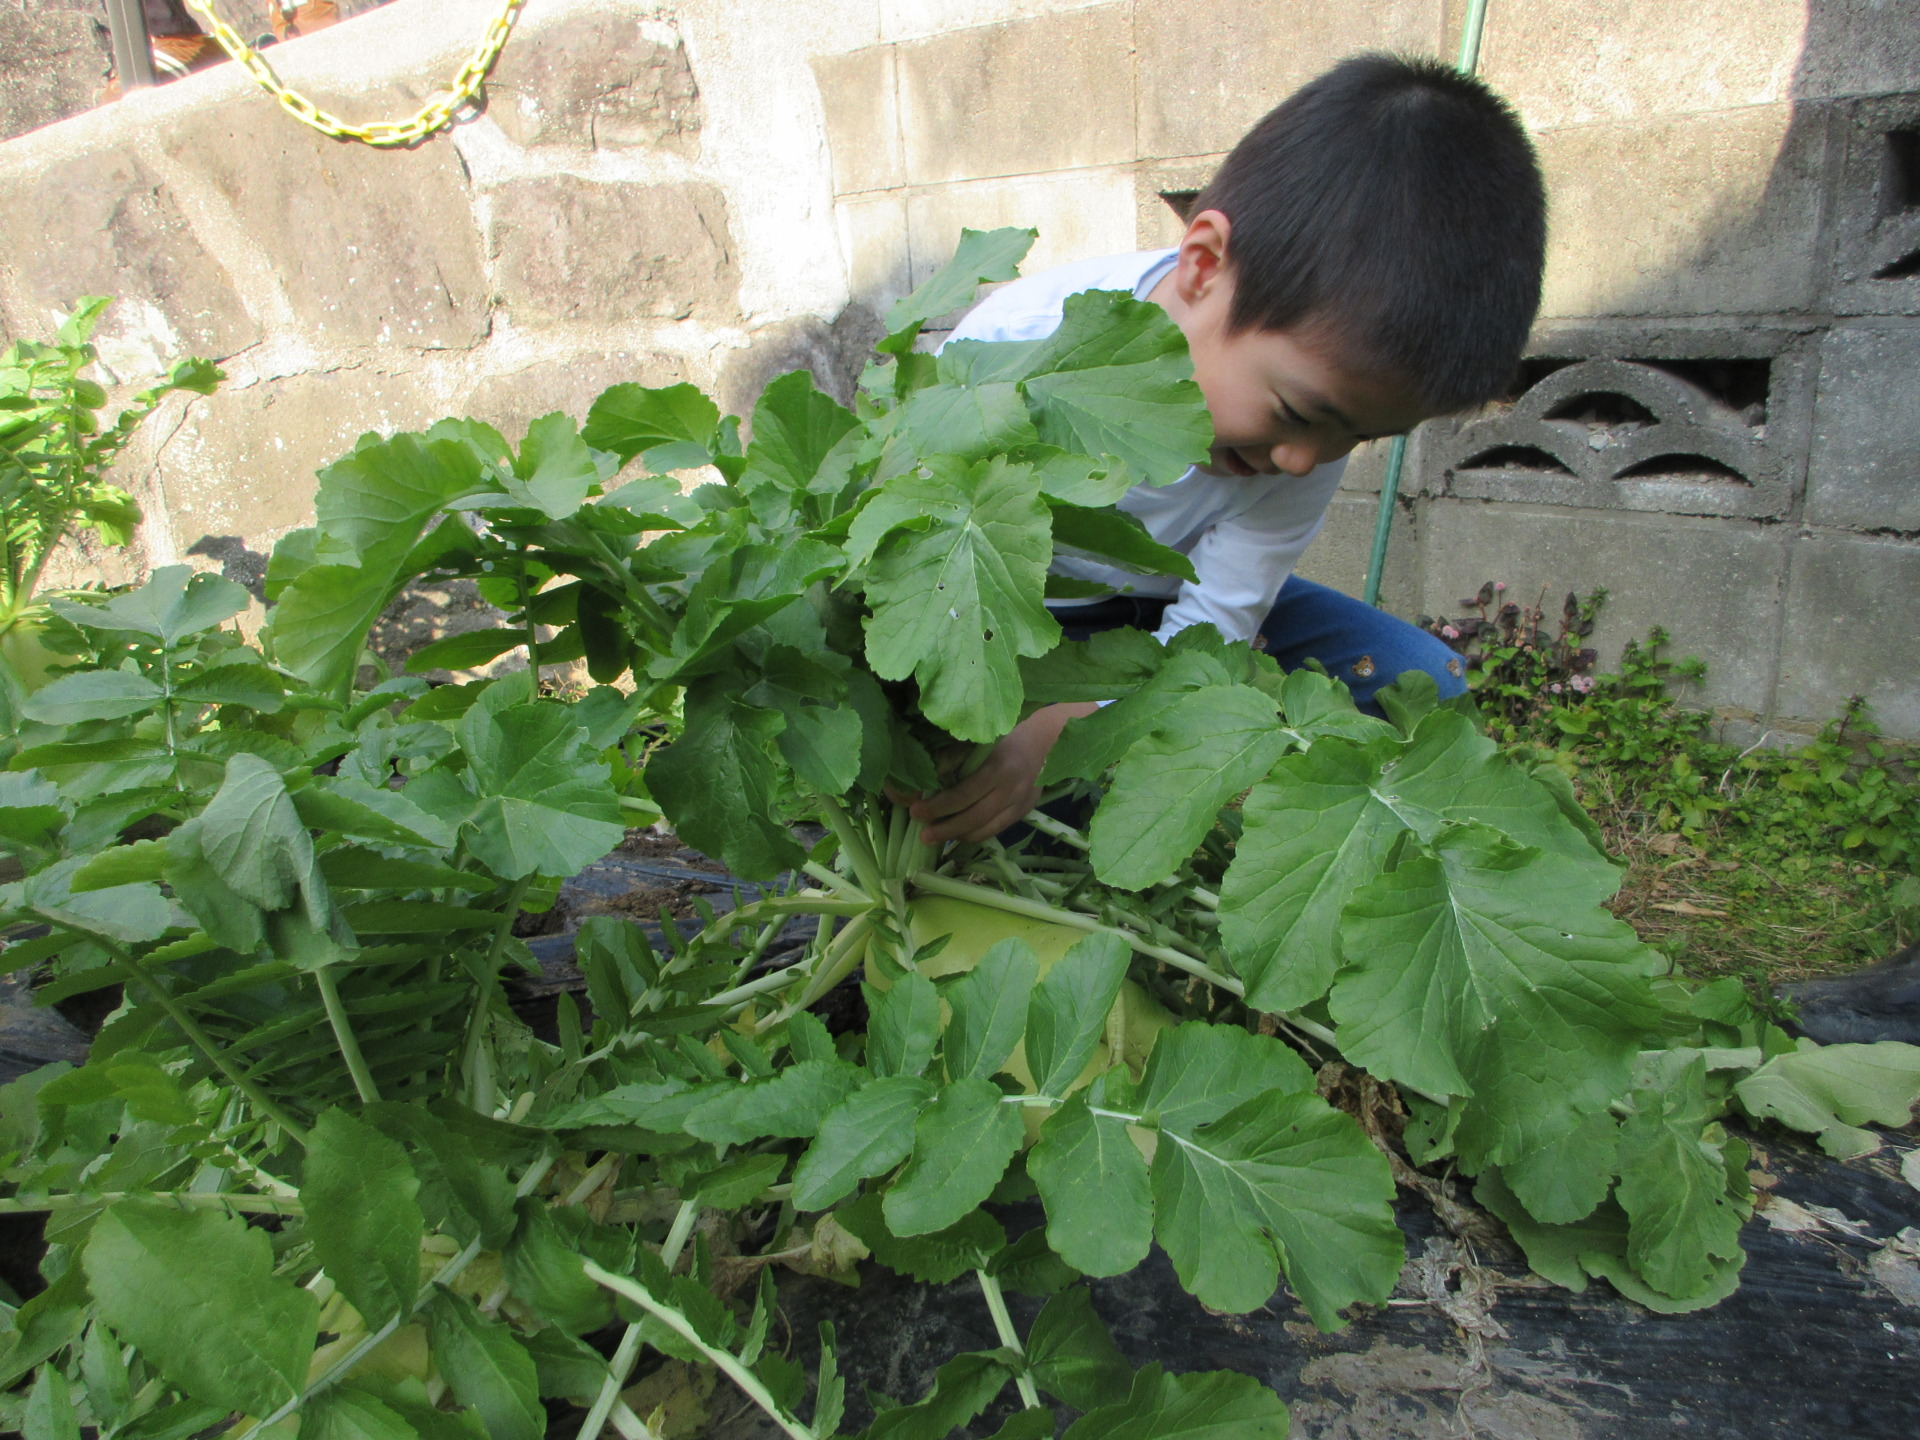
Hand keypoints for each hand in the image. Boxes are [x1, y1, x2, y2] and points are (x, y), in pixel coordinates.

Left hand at [891, 702, 1098, 844]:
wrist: (1049, 739)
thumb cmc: (1007, 734)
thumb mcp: (980, 740)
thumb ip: (955, 757)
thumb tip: (928, 778)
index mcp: (997, 767)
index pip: (962, 794)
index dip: (937, 807)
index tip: (915, 811)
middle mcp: (1011, 788)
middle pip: (973, 817)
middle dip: (945, 828)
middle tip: (923, 834)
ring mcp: (1021, 802)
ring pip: (986, 828)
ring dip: (958, 836)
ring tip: (936, 838)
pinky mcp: (1026, 810)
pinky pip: (998, 829)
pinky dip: (976, 835)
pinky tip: (960, 834)